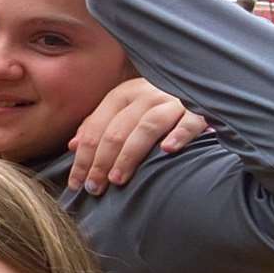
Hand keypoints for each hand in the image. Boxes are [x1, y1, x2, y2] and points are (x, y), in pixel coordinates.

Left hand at [68, 77, 208, 192]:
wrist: (201, 85)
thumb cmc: (155, 106)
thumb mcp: (124, 109)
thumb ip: (98, 125)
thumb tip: (72, 145)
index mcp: (123, 94)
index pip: (95, 129)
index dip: (83, 157)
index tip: (76, 183)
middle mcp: (145, 95)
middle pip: (116, 131)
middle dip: (101, 162)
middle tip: (94, 187)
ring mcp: (173, 100)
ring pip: (146, 128)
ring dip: (129, 155)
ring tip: (118, 179)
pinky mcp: (201, 108)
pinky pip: (189, 121)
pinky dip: (179, 134)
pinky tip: (168, 150)